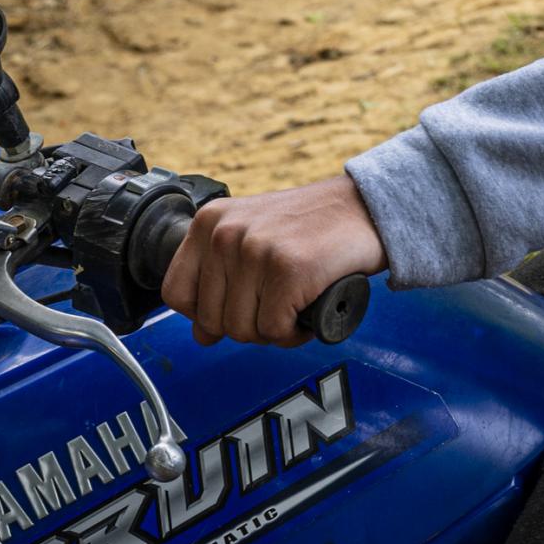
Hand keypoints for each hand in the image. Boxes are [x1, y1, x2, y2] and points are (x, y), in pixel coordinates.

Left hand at [161, 175, 386, 347]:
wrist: (367, 208)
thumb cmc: (314, 225)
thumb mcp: (253, 234)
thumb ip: (221, 278)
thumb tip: (202, 335)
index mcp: (210, 221)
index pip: (176, 292)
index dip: (204, 313)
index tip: (235, 304)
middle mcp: (226, 233)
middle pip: (212, 320)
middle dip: (247, 324)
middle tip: (276, 303)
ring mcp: (256, 250)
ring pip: (243, 330)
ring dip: (273, 330)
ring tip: (294, 304)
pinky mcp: (288, 270)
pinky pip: (275, 330)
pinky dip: (295, 332)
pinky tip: (307, 309)